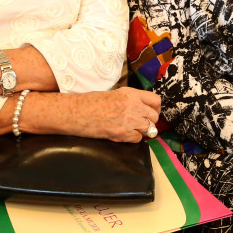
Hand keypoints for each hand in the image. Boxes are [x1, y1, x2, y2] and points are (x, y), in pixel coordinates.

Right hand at [47, 88, 161, 142]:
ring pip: (148, 129)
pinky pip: (137, 139)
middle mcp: (132, 105)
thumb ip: (130, 100)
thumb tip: (143, 109)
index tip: (151, 113)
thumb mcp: (114, 94)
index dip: (155, 109)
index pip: (156, 101)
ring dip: (141, 131)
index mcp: (131, 93)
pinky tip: (123, 134)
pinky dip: (132, 139)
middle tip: (141, 125)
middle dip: (150, 122)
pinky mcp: (122, 132)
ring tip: (130, 130)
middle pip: (154, 117)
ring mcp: (128, 119)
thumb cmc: (91, 103)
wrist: (76, 112)